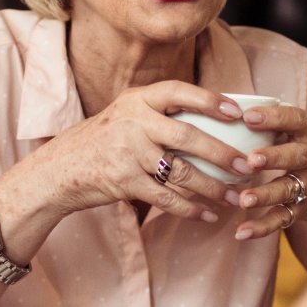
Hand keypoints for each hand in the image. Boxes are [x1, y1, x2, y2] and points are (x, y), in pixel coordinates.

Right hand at [15, 81, 258, 223]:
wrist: (59, 169)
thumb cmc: (104, 141)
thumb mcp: (126, 115)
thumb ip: (160, 113)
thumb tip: (215, 117)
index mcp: (137, 100)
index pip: (178, 92)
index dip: (210, 100)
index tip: (238, 113)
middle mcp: (133, 122)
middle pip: (187, 136)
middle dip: (222, 153)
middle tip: (248, 165)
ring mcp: (127, 152)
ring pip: (180, 171)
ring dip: (212, 187)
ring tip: (236, 197)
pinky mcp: (123, 181)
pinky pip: (165, 197)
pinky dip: (189, 208)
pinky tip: (208, 215)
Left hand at [229, 103, 306, 241]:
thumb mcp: (304, 131)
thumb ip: (276, 121)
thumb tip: (227, 107)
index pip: (295, 119)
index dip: (273, 118)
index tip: (248, 116)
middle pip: (296, 155)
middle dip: (274, 157)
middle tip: (251, 159)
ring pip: (287, 189)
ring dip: (265, 194)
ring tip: (244, 199)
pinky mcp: (303, 209)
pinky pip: (282, 218)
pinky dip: (262, 226)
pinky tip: (242, 232)